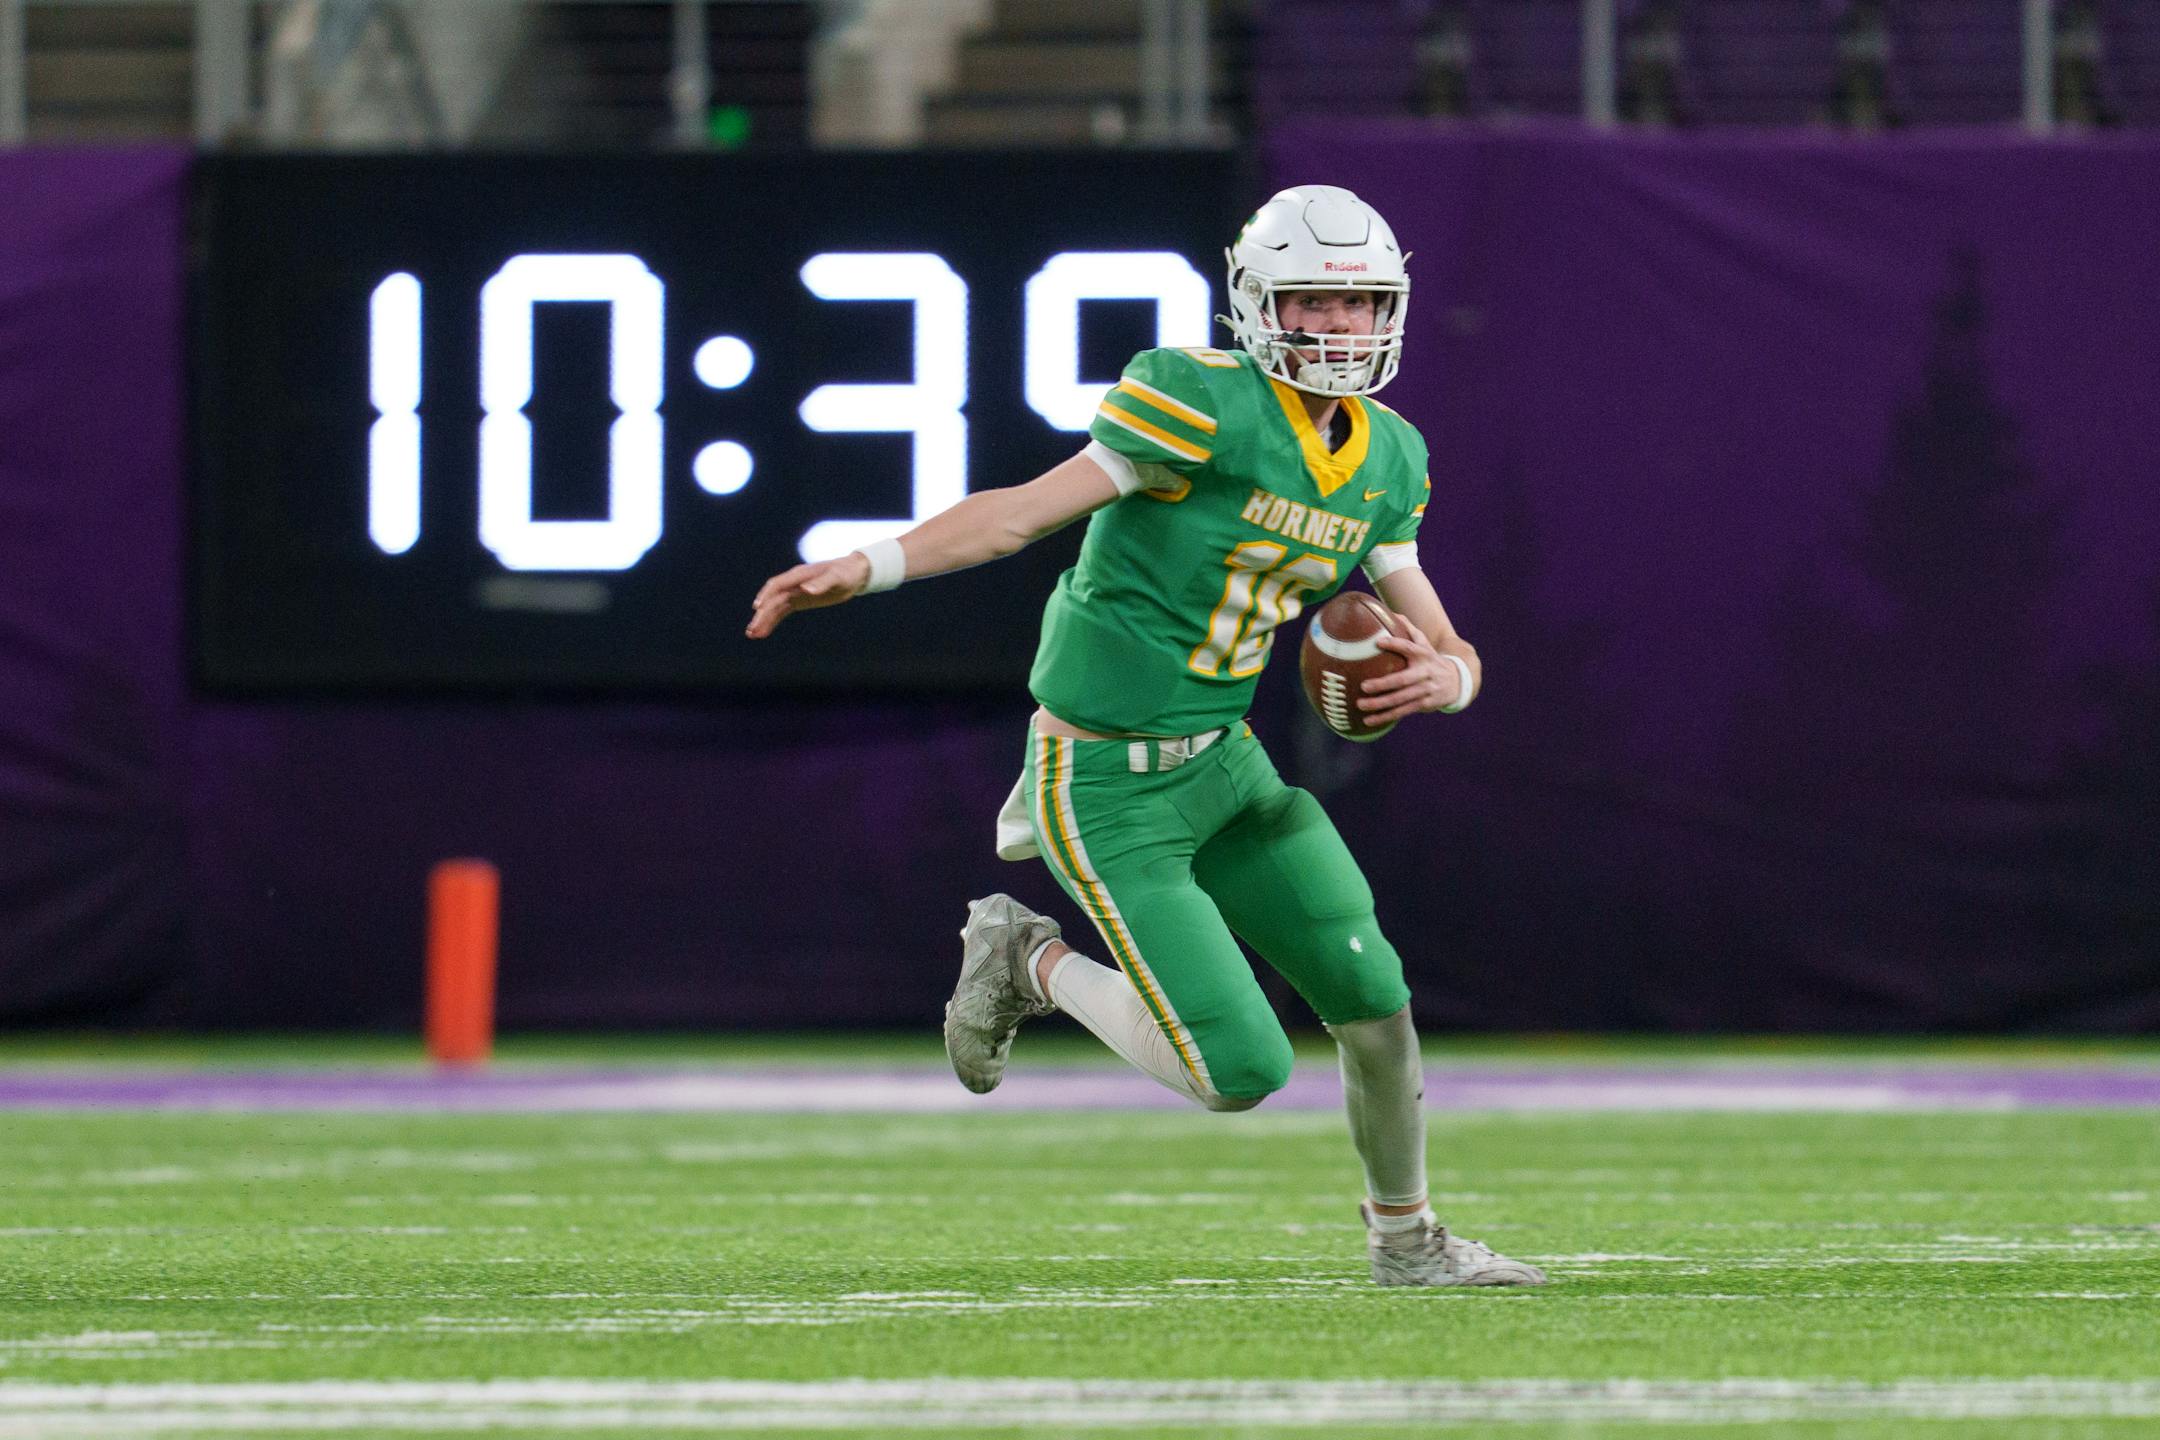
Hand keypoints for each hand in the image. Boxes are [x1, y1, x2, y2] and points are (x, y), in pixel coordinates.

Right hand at [746, 553, 871, 638]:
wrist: (853, 573)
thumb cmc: (845, 573)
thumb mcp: (837, 578)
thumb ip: (822, 583)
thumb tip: (807, 589)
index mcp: (799, 575)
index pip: (777, 585)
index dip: (766, 595)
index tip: (758, 608)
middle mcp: (793, 583)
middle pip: (772, 599)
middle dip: (762, 614)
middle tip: (752, 630)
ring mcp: (794, 592)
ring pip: (774, 607)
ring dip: (763, 620)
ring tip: (752, 635)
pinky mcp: (798, 601)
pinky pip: (781, 611)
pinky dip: (772, 621)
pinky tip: (763, 633)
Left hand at [1358, 614, 1464, 724]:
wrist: (1457, 681)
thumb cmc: (1431, 659)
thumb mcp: (1425, 644)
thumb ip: (1410, 630)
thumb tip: (1392, 613)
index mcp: (1423, 655)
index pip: (1409, 647)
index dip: (1395, 644)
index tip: (1378, 642)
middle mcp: (1426, 673)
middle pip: (1403, 680)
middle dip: (1383, 684)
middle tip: (1364, 686)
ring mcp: (1426, 690)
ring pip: (1401, 699)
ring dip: (1380, 704)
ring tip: (1360, 705)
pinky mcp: (1424, 704)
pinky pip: (1402, 711)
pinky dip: (1386, 716)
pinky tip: (1369, 720)